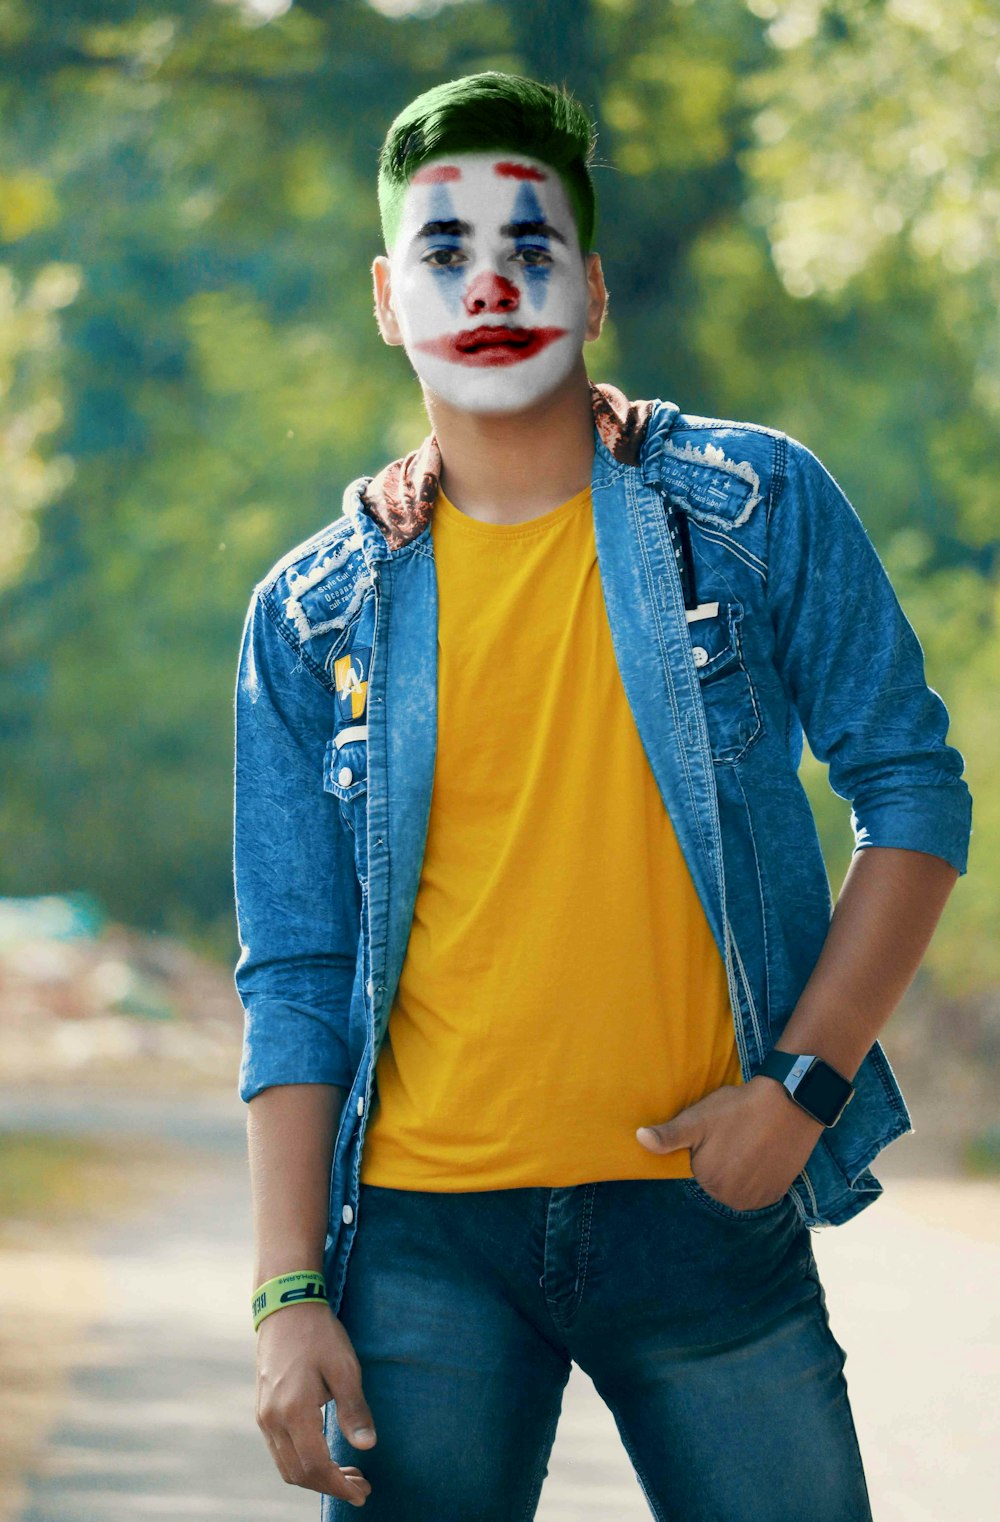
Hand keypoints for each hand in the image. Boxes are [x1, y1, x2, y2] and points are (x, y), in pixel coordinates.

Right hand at [256, 1301, 375, 1506]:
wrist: (286, 1308)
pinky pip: (279, 1451)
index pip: (315, 1466)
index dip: (339, 1485)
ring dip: (316, 1477)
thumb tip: (368, 1446)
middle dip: (330, 1486)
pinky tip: (324, 1455)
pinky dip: (302, 1463)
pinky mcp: (263, 1410)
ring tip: (347, 1474)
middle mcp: (273, 1419)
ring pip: (286, 1466)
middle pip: (299, 1473)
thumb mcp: (344, 1368)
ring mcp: (264, 1416)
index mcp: (294, 1410)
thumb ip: (354, 1410)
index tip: (362, 1492)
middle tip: (361, 1485)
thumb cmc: (319, 1335)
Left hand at [635, 1076, 824, 1211]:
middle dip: (723, 1161)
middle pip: (719, 1181)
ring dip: (742, 1170)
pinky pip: (760, 1189)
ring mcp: (757, 1199)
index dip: (707, 1149)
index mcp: (708, 1182)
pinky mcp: (777, 1194)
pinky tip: (763, 1153)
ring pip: (739, 1186)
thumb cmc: (738, 1109)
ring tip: (750, 1143)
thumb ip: (668, 1136)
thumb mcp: (697, 1119)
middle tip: (735, 1136)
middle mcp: (732, 1199)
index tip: (719, 1134)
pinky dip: (760, 1175)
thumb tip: (638, 1139)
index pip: (699, 1170)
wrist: (789, 1103)